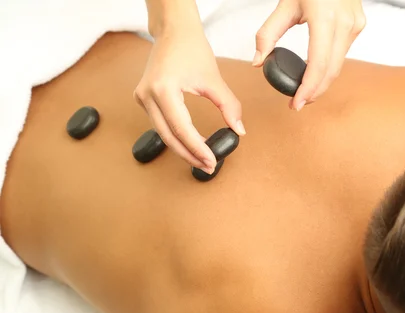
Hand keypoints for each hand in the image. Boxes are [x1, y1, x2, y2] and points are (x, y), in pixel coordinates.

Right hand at [134, 23, 244, 172]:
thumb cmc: (192, 48)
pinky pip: (160, 124)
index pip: (182, 129)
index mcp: (163, 89)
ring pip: (163, 134)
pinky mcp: (143, 98)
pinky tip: (193, 144)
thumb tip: (239, 131)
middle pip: (169, 137)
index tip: (212, 161)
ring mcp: (142, 97)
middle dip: (190, 155)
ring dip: (184, 148)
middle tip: (209, 167)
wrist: (173, 30)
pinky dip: (176, 136)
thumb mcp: (214, 79)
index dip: (197, 148)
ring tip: (203, 160)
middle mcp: (147, 95)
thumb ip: (229, 106)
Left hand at [253, 0, 365, 109]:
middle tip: (297, 104)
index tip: (296, 104)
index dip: (307, 89)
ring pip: (338, 65)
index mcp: (325, 18)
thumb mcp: (285, 4)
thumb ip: (268, 34)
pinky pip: (343, 53)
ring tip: (304, 91)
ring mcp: (355, 24)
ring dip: (322, 81)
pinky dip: (329, 66)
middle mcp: (345, 23)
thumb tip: (258, 63)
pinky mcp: (358, 25)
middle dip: (315, 92)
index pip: (318, 65)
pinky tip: (317, 72)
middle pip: (331, 71)